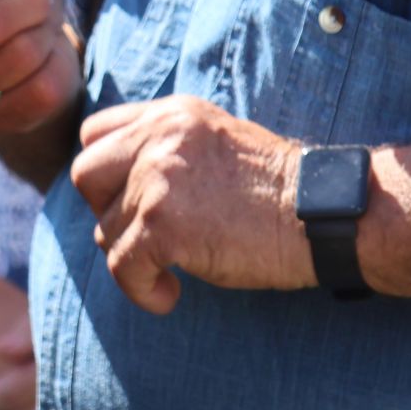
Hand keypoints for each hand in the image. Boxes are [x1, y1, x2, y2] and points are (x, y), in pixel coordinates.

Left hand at [71, 96, 309, 313]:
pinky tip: (169, 295)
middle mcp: (158, 137)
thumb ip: (168, 148)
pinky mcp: (164, 224)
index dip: (105, 173)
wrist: (324, 212)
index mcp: (171, 114)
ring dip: (132, 256)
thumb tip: (121, 185)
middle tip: (143, 234)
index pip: (95, 132)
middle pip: (86, 175)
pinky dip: (141, 291)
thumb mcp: (216, 142)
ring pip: (105, 229)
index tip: (129, 201)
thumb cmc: (278, 190)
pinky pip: (122, 267)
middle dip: (106, 211)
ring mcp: (157, 179)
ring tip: (171, 269)